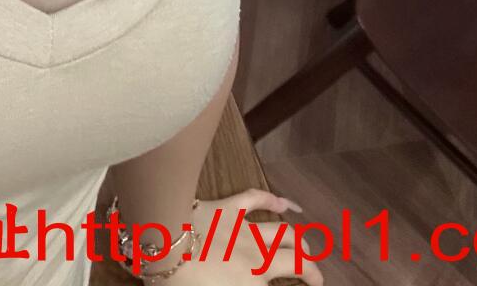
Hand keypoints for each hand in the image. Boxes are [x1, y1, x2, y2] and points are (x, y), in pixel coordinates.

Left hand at [187, 190, 321, 284]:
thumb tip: (258, 282)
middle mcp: (259, 255)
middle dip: (310, 267)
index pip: (294, 279)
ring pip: (282, 231)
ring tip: (304, 246)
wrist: (165, 243)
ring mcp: (243, 229)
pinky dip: (271, 200)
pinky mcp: (226, 208)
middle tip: (312, 273)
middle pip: (297, 258)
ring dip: (297, 240)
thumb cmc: (188, 282)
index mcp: (256, 281)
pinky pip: (253, 199)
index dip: (310, 282)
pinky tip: (283, 203)